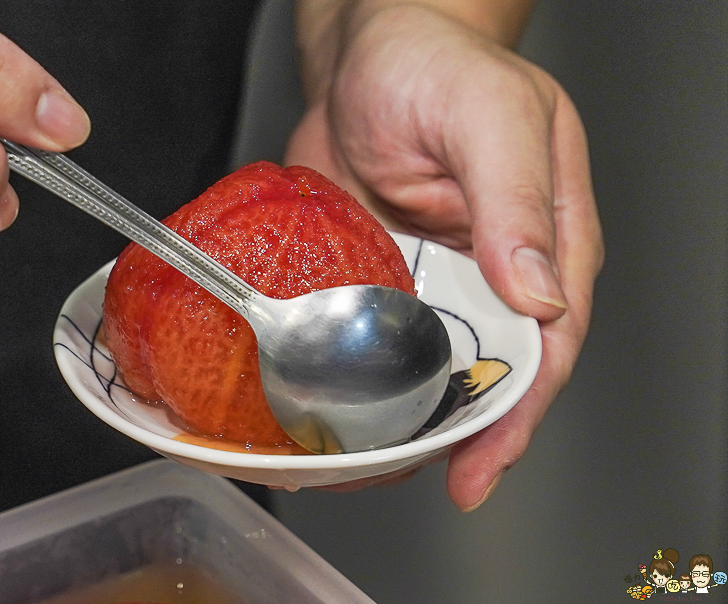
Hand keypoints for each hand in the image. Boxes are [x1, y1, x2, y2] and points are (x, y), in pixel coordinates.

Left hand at [286, 3, 603, 508]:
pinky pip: (375, 342)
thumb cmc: (434, 65)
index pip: (547, 343)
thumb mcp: (487, 114)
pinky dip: (359, 381)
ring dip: (405, 422)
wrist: (362, 56)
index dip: (517, 412)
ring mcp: (434, 282)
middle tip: (417, 482)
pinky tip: (334, 413)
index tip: (479, 466)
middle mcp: (493, 271)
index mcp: (547, 236)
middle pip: (489, 372)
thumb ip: (516, 198)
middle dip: (460, 436)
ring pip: (430, 368)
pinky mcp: (381, 281)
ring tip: (365, 467)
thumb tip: (541, 292)